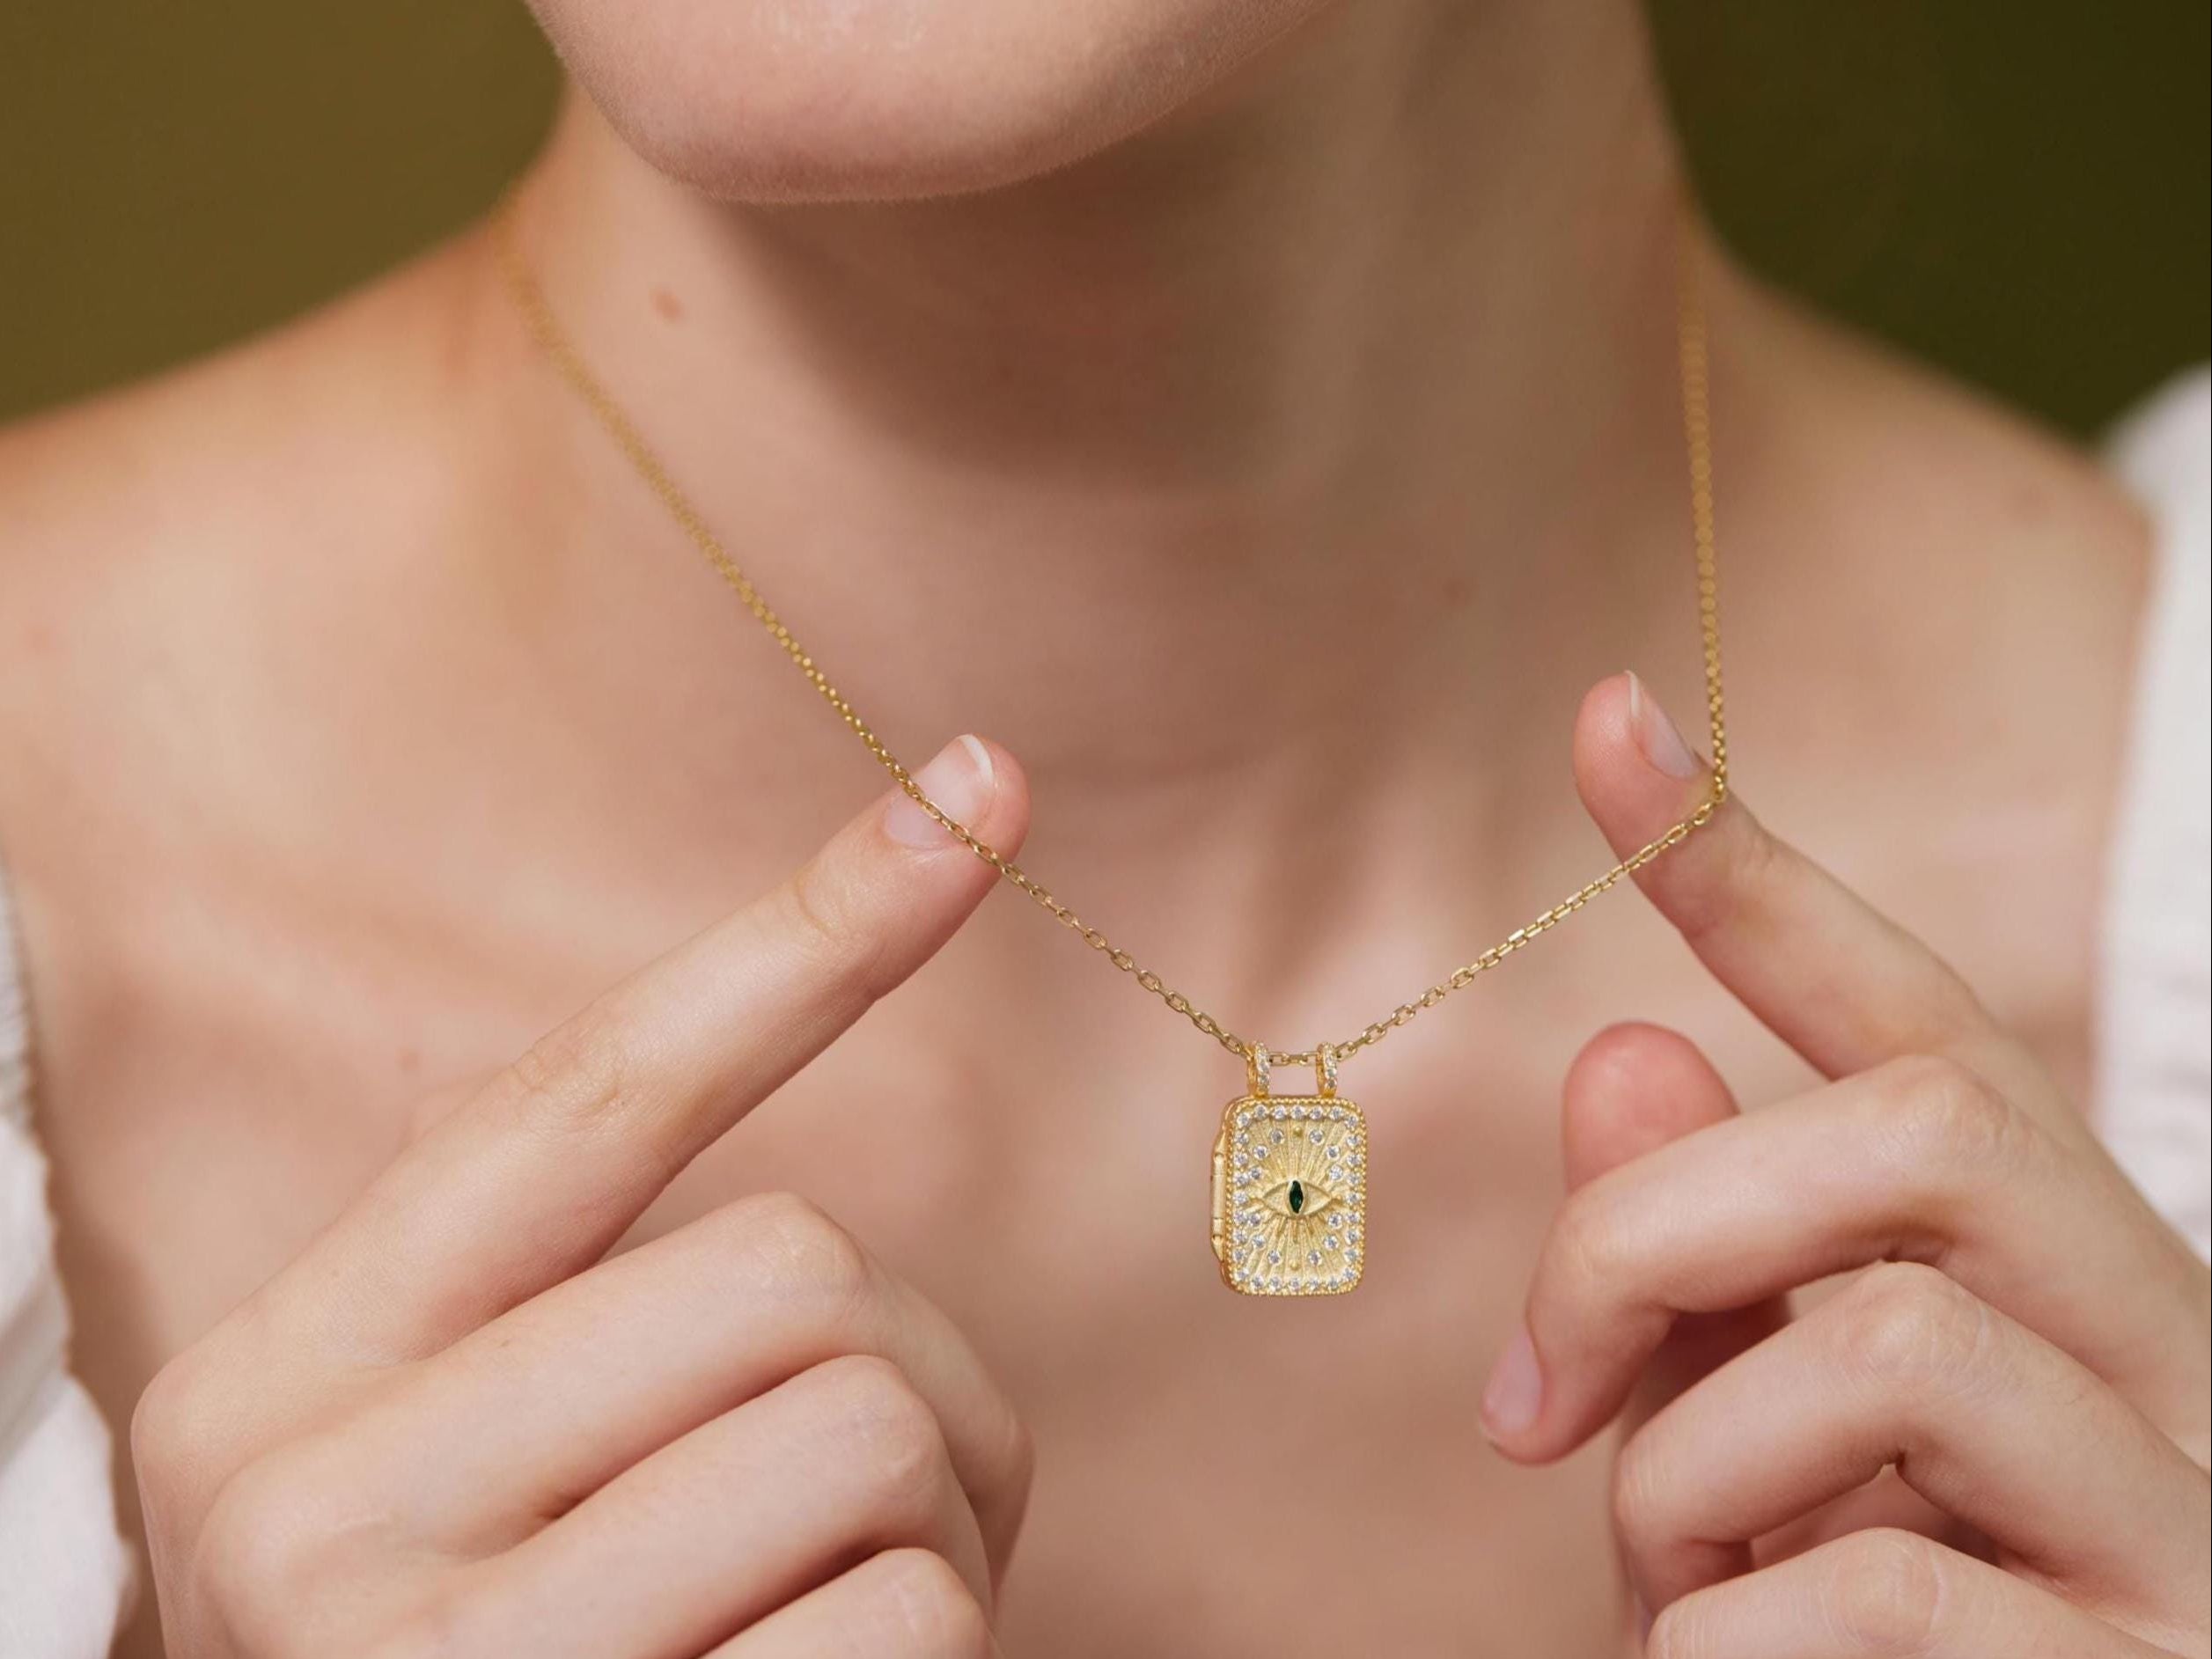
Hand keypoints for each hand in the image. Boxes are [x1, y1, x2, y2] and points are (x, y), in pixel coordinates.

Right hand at [132, 736, 1035, 1658]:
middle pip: (799, 1274)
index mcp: (292, 1374)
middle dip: (920, 1380)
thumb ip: (584, 1332)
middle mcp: (320, 1502)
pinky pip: (909, 1626)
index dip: (806, 934)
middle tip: (894, 1503)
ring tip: (837, 1623)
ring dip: (940, 1535)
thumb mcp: (462, 1483)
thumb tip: (839, 1252)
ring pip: (874, 1436)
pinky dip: (936, 1656)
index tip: (981, 788)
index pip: (591, 1099)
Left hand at [1483, 675, 2211, 1657]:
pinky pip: (1880, 1586)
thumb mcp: (1749, 1448)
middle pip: (1926, 1131)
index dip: (1755, 871)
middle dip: (1653, 1232)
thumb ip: (1702, 1274)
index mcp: (2067, 1282)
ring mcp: (2198, 1529)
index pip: (1926, 1022)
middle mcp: (2179, 1365)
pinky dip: (1720, 1637)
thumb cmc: (1854, 1651)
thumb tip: (1623, 1048)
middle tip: (1524, 1402)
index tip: (1608, 720)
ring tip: (1667, 1586)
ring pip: (1895, 1348)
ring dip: (1684, 1476)